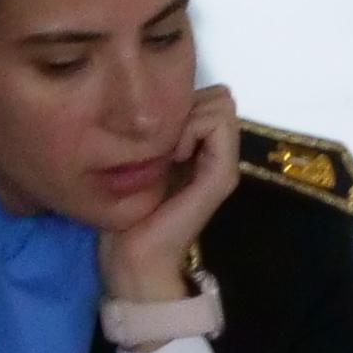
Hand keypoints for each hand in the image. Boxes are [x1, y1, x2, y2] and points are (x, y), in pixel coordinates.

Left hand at [105, 81, 244, 300]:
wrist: (136, 255)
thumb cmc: (129, 209)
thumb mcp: (140, 159)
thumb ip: (154, 133)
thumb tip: (154, 99)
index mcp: (201, 150)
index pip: (211, 97)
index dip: (183, 100)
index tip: (155, 129)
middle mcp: (219, 155)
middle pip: (219, 97)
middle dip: (188, 104)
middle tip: (163, 136)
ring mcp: (224, 166)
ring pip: (221, 105)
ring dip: (189, 116)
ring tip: (167, 147)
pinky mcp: (221, 176)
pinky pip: (217, 126)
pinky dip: (192, 129)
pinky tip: (172, 155)